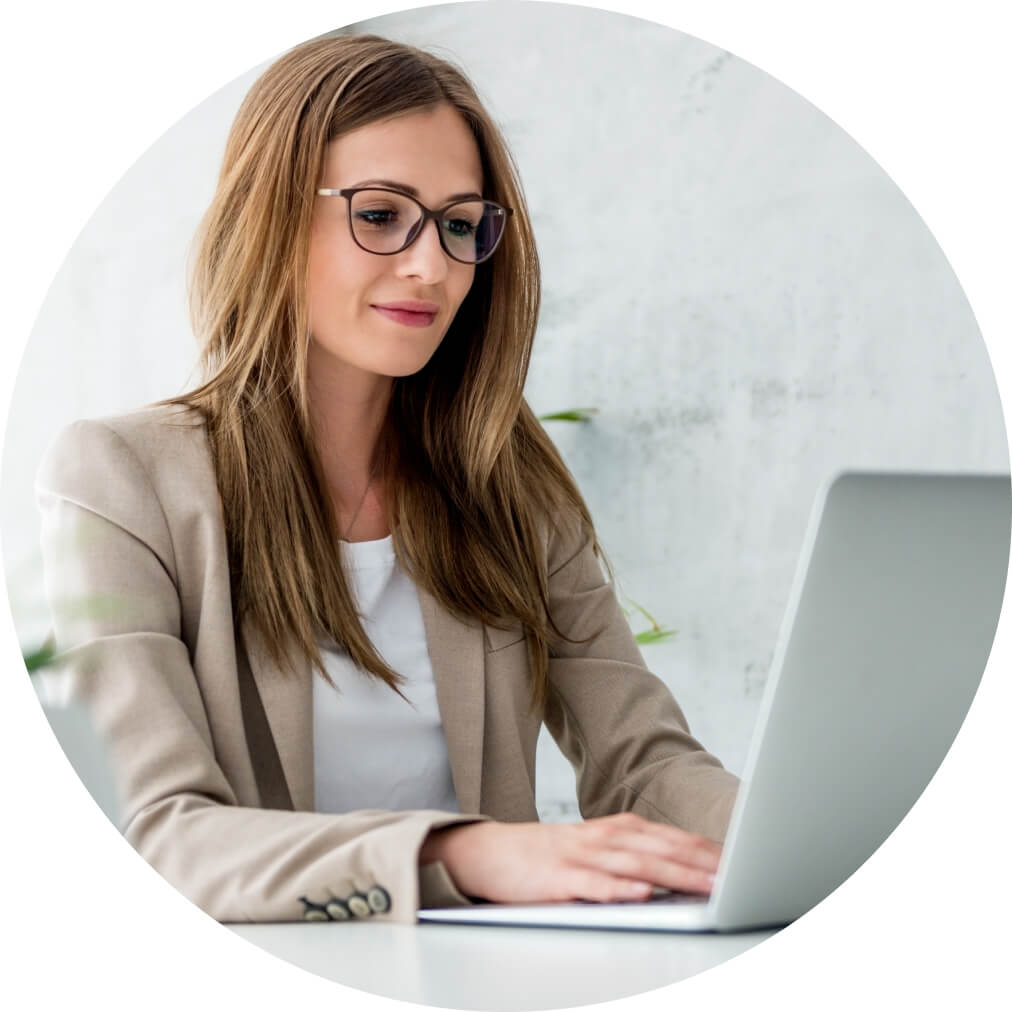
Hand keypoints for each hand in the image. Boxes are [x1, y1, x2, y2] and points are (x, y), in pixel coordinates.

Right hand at [419, 812, 720, 903]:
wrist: (488, 852)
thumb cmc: (548, 856)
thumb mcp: (595, 850)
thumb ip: (634, 858)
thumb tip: (683, 873)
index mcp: (616, 829)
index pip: (671, 838)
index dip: (706, 850)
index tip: (742, 861)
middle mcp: (603, 837)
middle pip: (661, 848)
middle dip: (702, 863)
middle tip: (738, 874)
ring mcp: (580, 856)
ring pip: (635, 865)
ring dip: (673, 875)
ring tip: (707, 886)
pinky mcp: (556, 878)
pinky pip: (592, 884)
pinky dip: (618, 889)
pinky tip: (641, 895)